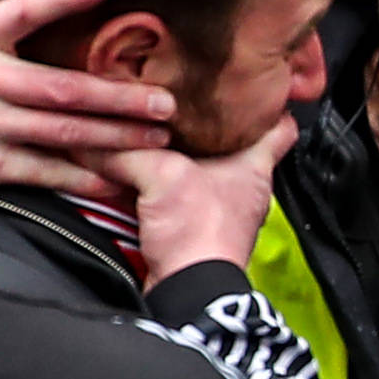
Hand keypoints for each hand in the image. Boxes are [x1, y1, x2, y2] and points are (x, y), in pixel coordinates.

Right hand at [111, 116, 295, 278]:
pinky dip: (161, 187)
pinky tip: (139, 178)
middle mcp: (243, 188)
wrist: (187, 292)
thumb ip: (128, 150)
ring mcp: (220, 211)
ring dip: (181, 159)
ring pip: (204, 171)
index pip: (281, 124)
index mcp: (254, 167)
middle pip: (234, 143)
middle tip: (187, 101)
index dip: (270, 103)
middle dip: (210, 125)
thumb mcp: (160, 175)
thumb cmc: (200, 238)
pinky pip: (179, 197)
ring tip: (155, 135)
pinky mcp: (195, 230)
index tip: (253, 86)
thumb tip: (97, 138)